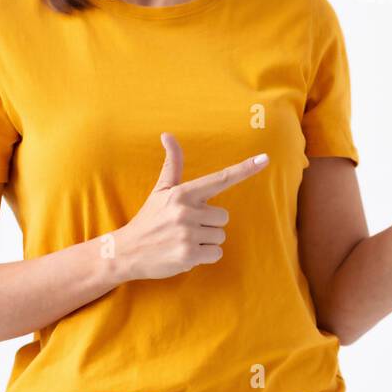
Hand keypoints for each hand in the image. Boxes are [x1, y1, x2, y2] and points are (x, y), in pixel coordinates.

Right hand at [112, 133, 269, 280]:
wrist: (126, 252)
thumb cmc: (149, 218)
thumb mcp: (160, 190)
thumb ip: (172, 164)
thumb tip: (168, 135)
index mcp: (183, 193)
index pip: (220, 178)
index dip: (244, 169)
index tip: (265, 159)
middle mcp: (186, 211)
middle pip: (223, 217)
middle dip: (209, 224)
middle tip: (186, 227)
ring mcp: (187, 233)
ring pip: (220, 236)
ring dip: (206, 241)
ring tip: (183, 240)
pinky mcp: (188, 255)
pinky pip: (215, 254)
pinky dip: (204, 257)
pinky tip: (185, 253)